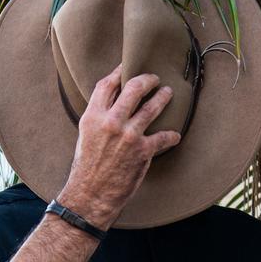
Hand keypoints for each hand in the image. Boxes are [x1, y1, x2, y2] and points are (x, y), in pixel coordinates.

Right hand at [56, 64, 180, 229]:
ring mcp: (128, 135)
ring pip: (152, 108)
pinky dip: (170, 136)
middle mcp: (111, 122)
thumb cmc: (86, 167)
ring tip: (168, 93)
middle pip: (133, 88)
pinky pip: (163, 137)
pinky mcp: (142, 151)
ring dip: (163, 98)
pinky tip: (174, 135)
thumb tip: (113, 105)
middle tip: (155, 78)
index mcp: (93, 116)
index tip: (127, 66)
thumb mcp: (86, 136)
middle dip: (147, 80)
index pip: (107, 85)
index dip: (119, 72)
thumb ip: (99, 118)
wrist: (90, 194)